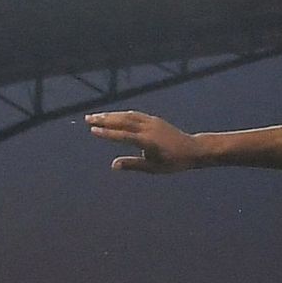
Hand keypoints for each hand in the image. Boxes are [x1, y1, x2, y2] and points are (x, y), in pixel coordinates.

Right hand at [87, 110, 201, 172]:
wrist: (193, 149)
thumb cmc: (174, 162)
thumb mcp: (154, 168)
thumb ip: (133, 165)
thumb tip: (113, 165)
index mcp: (148, 141)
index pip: (123, 136)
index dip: (108, 133)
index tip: (93, 131)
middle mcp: (149, 128)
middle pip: (123, 121)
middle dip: (104, 119)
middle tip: (88, 119)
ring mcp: (151, 122)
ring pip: (127, 115)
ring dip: (110, 115)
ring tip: (95, 116)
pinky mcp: (153, 119)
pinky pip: (134, 114)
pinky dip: (121, 114)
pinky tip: (112, 116)